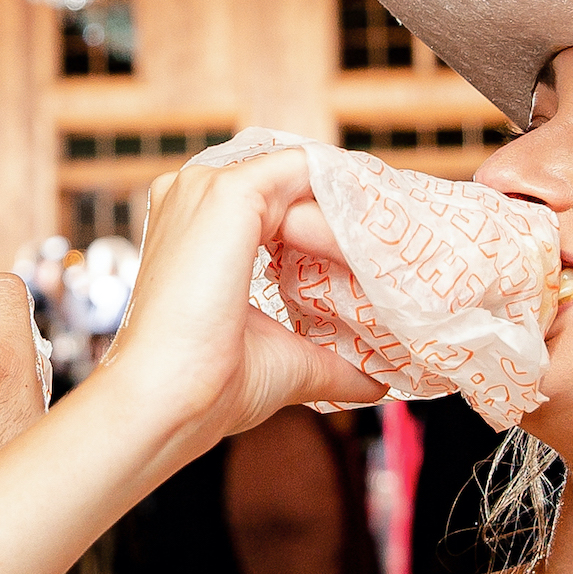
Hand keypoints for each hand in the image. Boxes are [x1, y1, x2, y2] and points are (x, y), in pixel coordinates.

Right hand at [95, 148, 384, 452]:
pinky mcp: (229, 192)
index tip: (381, 252)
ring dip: (353, 203)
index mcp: (196, 227)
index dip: (330, 223)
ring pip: (305, 175)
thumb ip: (329, 360)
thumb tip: (376, 383)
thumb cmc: (208, 388)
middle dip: (349, 209)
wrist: (167, 402)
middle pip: (293, 182)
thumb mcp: (282, 361)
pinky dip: (347, 196)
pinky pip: (308, 172)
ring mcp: (208, 187)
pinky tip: (380, 230)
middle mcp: (196, 195)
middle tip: (404, 245)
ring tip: (402, 239)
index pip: (278, 202)